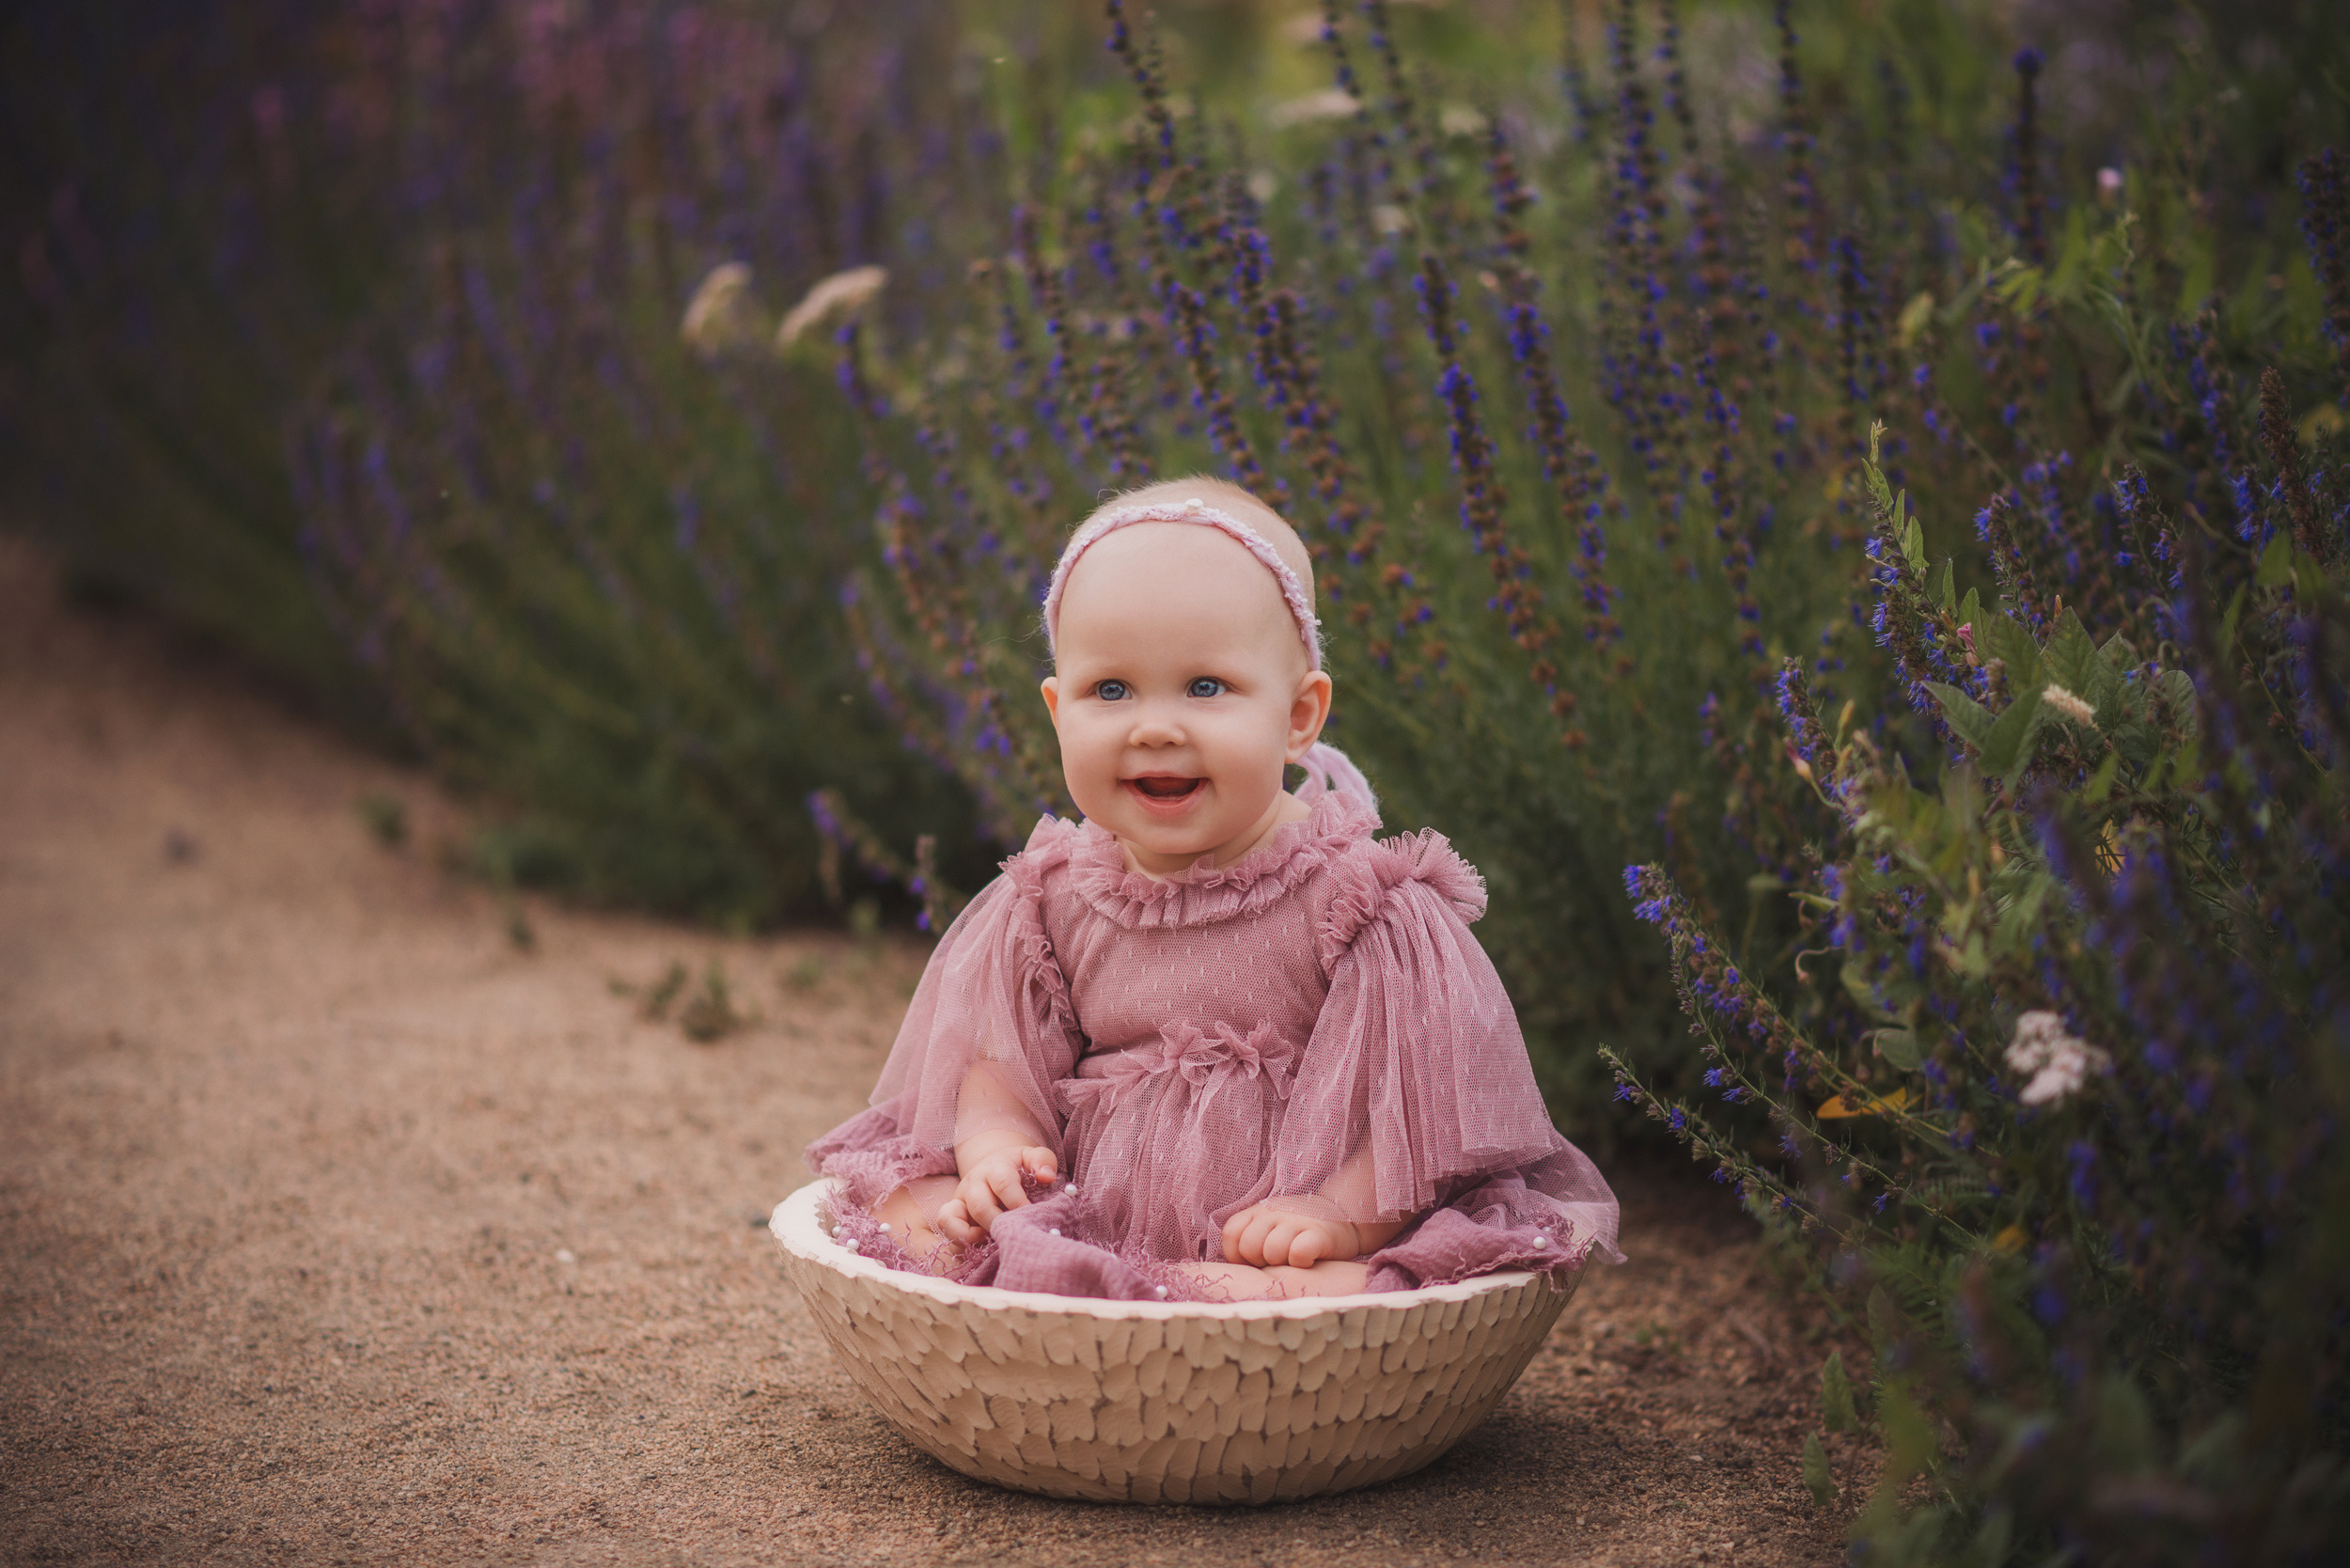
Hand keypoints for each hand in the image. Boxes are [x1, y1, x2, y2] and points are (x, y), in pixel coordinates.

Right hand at [937, 1143, 1057, 1245]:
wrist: (994, 1165)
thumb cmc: (1018, 1166)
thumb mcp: (1032, 1157)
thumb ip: (1043, 1162)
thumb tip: (1047, 1176)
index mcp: (995, 1167)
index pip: (1003, 1184)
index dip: (1018, 1203)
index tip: (1032, 1217)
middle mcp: (974, 1181)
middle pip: (980, 1206)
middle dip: (999, 1224)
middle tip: (1015, 1234)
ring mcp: (960, 1197)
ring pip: (953, 1217)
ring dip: (974, 1236)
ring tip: (994, 1241)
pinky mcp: (952, 1211)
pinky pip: (944, 1225)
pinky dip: (957, 1238)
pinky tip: (979, 1245)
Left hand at [1221, 1200, 1359, 1267]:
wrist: (1342, 1216)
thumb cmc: (1298, 1232)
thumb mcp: (1269, 1227)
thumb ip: (1249, 1239)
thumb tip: (1232, 1269)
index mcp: (1258, 1212)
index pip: (1231, 1233)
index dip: (1237, 1254)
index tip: (1254, 1260)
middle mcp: (1274, 1213)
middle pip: (1249, 1246)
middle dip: (1259, 1261)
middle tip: (1277, 1261)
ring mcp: (1297, 1221)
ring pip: (1272, 1250)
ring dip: (1281, 1262)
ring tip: (1293, 1259)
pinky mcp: (1320, 1233)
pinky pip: (1298, 1252)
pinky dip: (1300, 1261)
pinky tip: (1308, 1260)